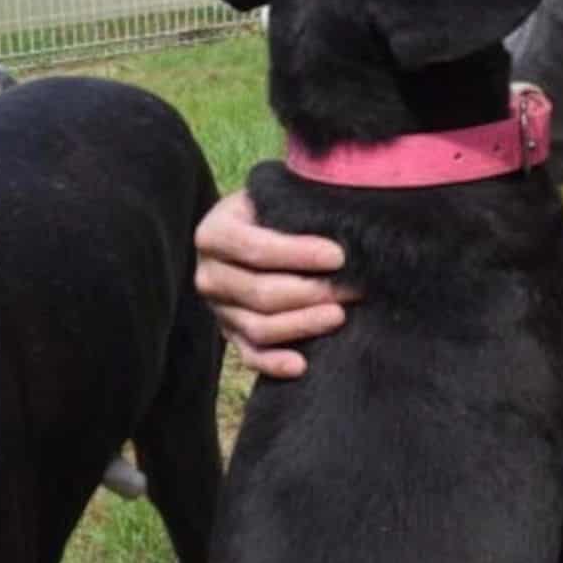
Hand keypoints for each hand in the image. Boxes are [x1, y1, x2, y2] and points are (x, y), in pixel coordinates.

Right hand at [193, 190, 355, 377]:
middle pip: (260, 293)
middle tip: (353, 289)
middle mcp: (208, 274)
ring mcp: (218, 309)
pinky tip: (302, 364)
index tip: (339, 256)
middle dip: (312, 293)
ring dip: (303, 325)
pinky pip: (250, 356)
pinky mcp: (231, 335)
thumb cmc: (274, 212)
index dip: (299, 254)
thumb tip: (340, 216)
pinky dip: (274, 364)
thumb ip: (295, 204)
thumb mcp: (275, 198)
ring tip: (340, 316)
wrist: (255, 231)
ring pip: (258, 327)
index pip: (256, 249)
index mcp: (213, 233)